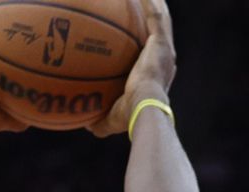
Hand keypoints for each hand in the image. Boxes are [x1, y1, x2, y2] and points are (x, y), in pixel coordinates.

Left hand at [88, 0, 176, 137]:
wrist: (144, 109)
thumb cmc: (127, 118)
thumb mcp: (109, 120)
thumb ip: (98, 119)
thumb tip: (84, 123)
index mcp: (156, 76)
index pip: (151, 56)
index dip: (146, 47)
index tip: (135, 41)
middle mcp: (164, 59)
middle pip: (157, 33)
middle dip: (149, 20)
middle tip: (138, 8)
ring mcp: (164, 49)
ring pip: (160, 20)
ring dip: (153, 5)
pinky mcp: (161, 42)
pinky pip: (156, 16)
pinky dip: (150, 4)